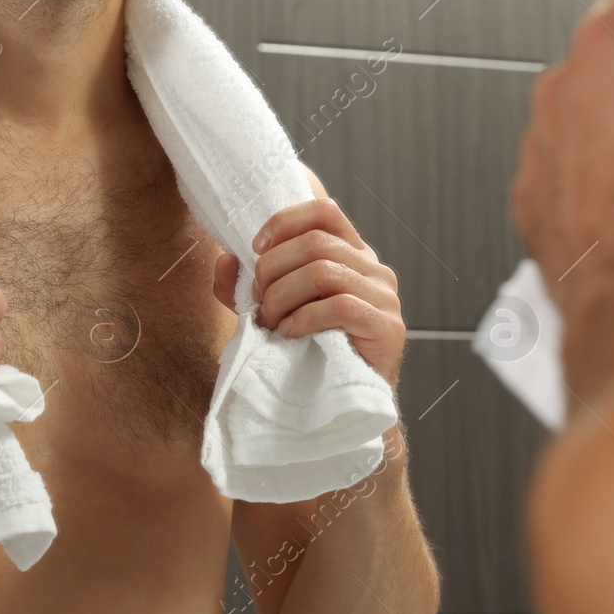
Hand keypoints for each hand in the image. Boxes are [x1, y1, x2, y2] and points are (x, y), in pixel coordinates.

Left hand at [212, 198, 404, 387]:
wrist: (346, 402)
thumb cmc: (311, 350)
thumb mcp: (270, 309)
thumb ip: (243, 285)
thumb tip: (225, 259)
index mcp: (351, 253)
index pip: (324, 211)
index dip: (285, 221)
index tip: (255, 247)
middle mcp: (373, 267)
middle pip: (315, 243)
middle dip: (273, 270)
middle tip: (257, 301)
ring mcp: (384, 295)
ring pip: (323, 272)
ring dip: (283, 296)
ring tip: (271, 321)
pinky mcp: (387, 326)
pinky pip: (340, 306)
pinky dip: (305, 318)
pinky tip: (290, 333)